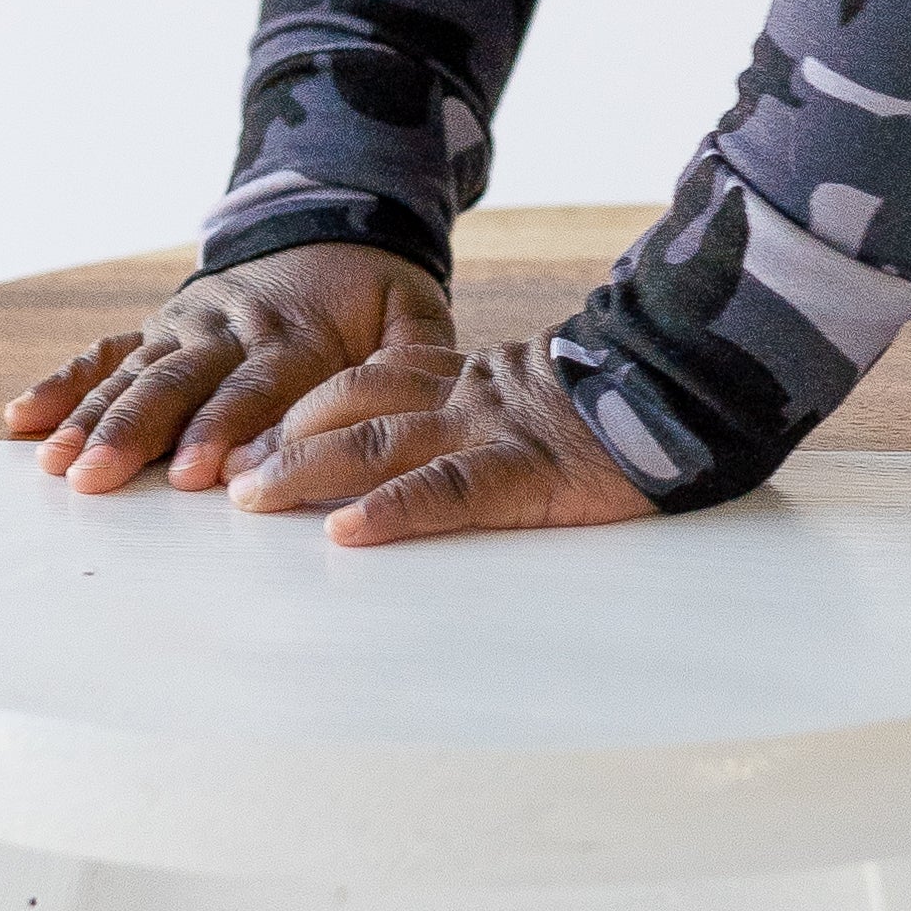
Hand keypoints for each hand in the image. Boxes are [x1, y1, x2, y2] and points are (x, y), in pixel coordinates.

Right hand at [6, 243, 456, 494]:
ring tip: (55, 463)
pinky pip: (105, 351)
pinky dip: (64, 382)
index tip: (198, 472)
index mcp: (294, 333)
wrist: (328, 223)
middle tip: (97, 478)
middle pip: (178, 383)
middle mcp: (230, 328)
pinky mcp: (158, 326)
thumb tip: (419, 398)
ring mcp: (186, 325)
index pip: (258, 386)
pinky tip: (22, 418)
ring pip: (133, 372)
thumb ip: (417, 357)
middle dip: (135, 431)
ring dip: (90, 417)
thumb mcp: (413, 312)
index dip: (226, 427)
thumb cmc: (375, 291)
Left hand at [223, 334, 651, 543]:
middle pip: (346, 409)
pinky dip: (394, 511)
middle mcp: (462, 398)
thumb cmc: (620, 404)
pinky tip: (350, 532)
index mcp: (463, 378)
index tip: (236, 442)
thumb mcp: (533, 397)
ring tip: (251, 502)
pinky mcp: (529, 473)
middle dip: (275, 443)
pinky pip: (450, 491)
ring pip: (379, 443)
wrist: (693, 384)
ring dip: (306, 471)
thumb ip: (478, 411)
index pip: (358, 384)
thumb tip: (412, 460)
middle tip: (216, 479)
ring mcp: (491, 430)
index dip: (292, 410)